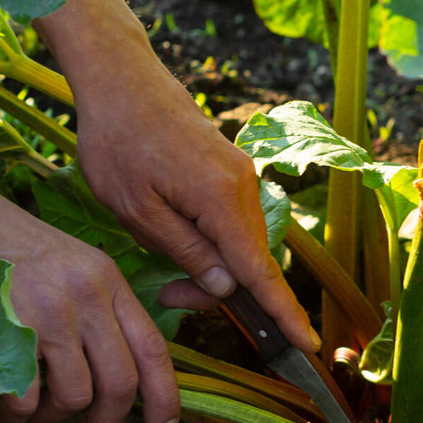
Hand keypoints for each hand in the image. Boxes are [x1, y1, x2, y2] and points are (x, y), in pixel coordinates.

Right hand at [0, 192, 180, 422]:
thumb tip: (114, 379)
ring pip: (76, 395)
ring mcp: (52, 310)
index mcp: (109, 281)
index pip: (153, 349)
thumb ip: (98, 311)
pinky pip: (28, 397)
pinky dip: (17, 415)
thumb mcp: (70, 267)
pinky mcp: (12, 325)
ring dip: (53, 418)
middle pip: (120, 383)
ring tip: (32, 411)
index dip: (165, 398)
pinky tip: (4, 406)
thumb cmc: (9, 248)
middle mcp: (88, 295)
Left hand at [35, 0, 317, 352]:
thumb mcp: (137, 210)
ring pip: (241, 243)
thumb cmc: (116, 141)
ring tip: (164, 269)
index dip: (282, 312)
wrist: (120, 78)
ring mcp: (240, 176)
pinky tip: (177, 238)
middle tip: (166, 296)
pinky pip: (233, 222)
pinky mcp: (230, 170)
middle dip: (219, 291)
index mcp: (221, 199)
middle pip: (250, 262)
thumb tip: (227, 286)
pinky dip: (214, 244)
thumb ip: (185, 251)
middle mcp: (243, 187)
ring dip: (212, 267)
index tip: (306, 345)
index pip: (260, 271)